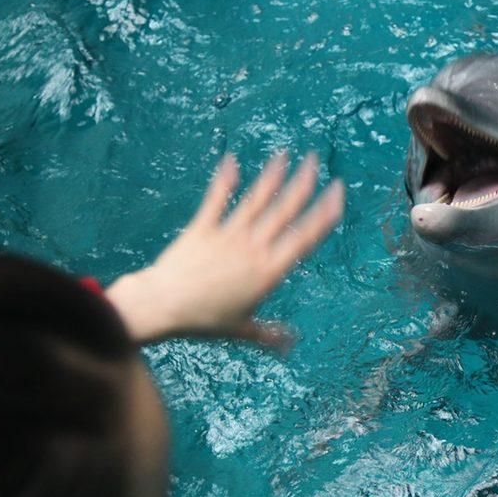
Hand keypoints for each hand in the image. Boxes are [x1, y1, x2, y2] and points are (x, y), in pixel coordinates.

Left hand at [106, 152, 344, 347]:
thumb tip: (292, 342)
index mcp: (269, 271)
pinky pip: (216, 200)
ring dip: (271, 176)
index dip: (323, 214)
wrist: (161, 306)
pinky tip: (232, 160)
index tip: (336, 194)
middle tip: (316, 161)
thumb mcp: (241, 329)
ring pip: (255, 201)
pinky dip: (225, 180)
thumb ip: (269, 334)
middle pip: (283, 212)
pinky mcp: (202, 228)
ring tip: (284, 154)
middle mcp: (253, 248)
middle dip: (303, 184)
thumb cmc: (203, 321)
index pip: (304, 238)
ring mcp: (228, 235)